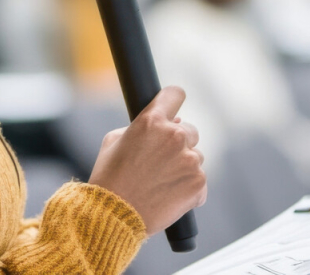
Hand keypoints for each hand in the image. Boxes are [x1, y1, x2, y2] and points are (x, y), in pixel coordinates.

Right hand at [88, 86, 206, 235]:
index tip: (173, 110)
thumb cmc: (110, 177)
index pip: (175, 94)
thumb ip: (140, 126)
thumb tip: (171, 123)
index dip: (173, 102)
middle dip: (179, 143)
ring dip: (184, 167)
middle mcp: (174, 136)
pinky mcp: (198, 182)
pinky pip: (199, 181)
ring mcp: (189, 160)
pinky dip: (189, 189)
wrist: (114, 215)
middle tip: (160, 162)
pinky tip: (169, 196)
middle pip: (189, 130)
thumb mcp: (114, 141)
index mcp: (152, 121)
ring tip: (161, 183)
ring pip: (195, 157)